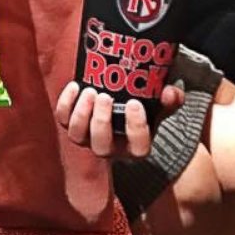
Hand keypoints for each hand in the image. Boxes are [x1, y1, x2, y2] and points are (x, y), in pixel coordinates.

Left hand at [55, 81, 182, 157]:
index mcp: (134, 147)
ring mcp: (88, 138)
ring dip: (81, 114)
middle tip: (105, 97)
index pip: (138, 147)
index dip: (136, 128)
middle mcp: (110, 148)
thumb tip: (171, 92)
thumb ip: (169, 100)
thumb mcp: (159, 106)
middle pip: (101, 147)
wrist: (123, 105)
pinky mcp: (72, 125)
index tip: (135, 104)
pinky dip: (65, 103)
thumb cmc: (143, 109)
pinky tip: (75, 86)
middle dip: (101, 122)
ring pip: (77, 136)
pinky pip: (62, 119)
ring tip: (89, 91)